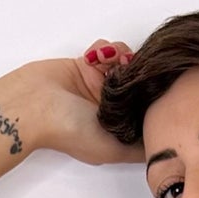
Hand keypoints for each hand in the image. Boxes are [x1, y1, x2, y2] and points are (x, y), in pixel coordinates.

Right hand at [5, 45, 144, 166]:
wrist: (33, 104)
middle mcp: (112, 107)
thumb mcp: (114, 149)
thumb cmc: (70, 131)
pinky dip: (104, 48)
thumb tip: (165, 144)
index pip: (148, 109)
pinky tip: (94, 57)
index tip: (154, 86)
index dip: (156, 96)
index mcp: (119, 128)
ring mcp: (99, 84)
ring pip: (126, 61)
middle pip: (141, 82)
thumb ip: (141, 147)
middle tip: (127, 69)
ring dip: (121, 56)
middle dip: (138, 72)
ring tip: (108, 61)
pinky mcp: (87, 64)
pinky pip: (107, 49)